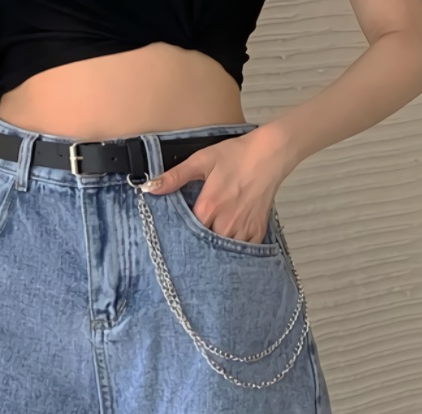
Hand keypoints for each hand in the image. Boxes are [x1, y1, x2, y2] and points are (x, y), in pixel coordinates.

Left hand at [141, 125, 293, 243]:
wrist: (271, 153)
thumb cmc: (236, 155)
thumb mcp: (202, 160)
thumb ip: (175, 176)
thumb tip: (150, 187)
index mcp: (209, 207)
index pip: (187, 232)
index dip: (181, 233)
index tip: (178, 232)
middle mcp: (225, 222)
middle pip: (205, 244)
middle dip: (198, 242)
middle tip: (194, 236)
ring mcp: (243, 228)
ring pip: (224, 250)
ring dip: (216, 248)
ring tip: (211, 237)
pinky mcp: (258, 231)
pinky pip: (243, 250)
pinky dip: (235, 249)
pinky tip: (229, 240)